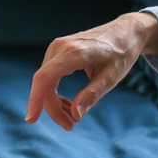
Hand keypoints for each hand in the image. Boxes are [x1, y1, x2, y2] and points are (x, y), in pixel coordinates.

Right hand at [25, 12, 157, 130]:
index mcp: (75, 53)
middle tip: (70, 126)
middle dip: (53, 108)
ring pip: (44, 81)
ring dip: (53, 102)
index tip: (32, 120)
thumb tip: (74, 115)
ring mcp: (57, 47)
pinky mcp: (58, 50)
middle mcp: (60, 47)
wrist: (126, 31)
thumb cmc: (122, 53)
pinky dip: (54, 91)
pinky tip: (68, 103)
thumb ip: (92, 95)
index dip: (35, 99)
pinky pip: (49, 74)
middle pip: (44, 83)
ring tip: (72, 116)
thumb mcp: (112, 77)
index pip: (45, 78)